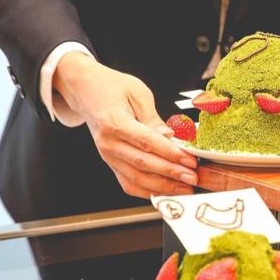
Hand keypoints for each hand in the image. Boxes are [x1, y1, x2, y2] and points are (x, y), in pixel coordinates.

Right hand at [53, 53, 196, 198]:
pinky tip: (166, 191)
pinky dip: (147, 191)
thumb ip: (153, 118)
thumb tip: (169, 137)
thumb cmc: (113, 87)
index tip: (190, 161)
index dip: (170, 154)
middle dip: (171, 174)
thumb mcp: (137, 92)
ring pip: (136, 178)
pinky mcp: (110, 163)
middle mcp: (108, 143)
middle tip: (193, 178)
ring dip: (162, 186)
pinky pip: (128, 183)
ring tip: (185, 188)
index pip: (147, 143)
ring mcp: (107, 156)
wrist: (86, 91)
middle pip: (143, 164)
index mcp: (115, 123)